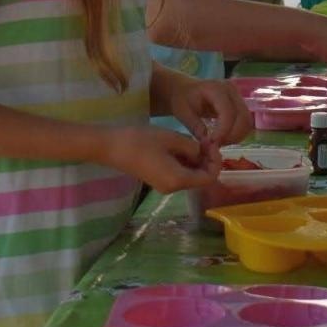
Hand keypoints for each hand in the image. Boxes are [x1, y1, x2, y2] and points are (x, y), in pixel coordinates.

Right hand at [102, 125, 218, 193]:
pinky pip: (179, 174)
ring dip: (196, 160)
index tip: (212, 145)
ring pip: (190, 176)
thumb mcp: (172, 139)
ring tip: (194, 141)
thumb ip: (193, 147)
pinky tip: (181, 147)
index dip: (216, 162)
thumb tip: (202, 152)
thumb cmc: (140, 141)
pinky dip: (185, 162)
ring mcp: (164, 185)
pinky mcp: (158, 180)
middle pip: (200, 178)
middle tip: (205, 141)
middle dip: (207, 160)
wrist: (110, 146)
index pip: (209, 178)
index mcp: (178, 180)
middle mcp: (173, 188)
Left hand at [166, 78, 252, 147]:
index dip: (224, 131)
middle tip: (216, 145)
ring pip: (247, 122)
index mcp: (217, 89)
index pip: (229, 112)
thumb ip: (195, 126)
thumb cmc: (182, 99)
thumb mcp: (183, 112)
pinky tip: (224, 138)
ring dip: (236, 137)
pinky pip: (246, 123)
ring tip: (219, 142)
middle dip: (231, 136)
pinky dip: (238, 134)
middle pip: (243, 118)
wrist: (185, 90)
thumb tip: (208, 143)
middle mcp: (232, 91)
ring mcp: (238, 97)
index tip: (212, 143)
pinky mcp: (241, 105)